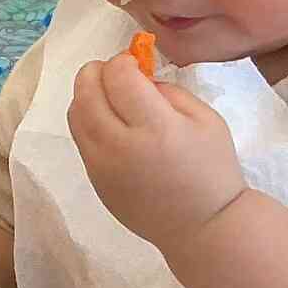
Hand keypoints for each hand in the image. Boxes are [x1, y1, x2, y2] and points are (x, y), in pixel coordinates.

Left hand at [67, 54, 246, 250]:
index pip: (118, 77)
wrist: (202, 226)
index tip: (133, 63)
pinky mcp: (94, 181)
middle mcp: (120, 145)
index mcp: (155, 127)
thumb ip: (169, 92)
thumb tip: (138, 79)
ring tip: (106, 93)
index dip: (121, 61)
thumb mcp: (206, 119)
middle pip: (86, 93)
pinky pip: (80, 139)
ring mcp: (101, 166)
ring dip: (85, 95)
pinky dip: (87, 120)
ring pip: (75, 116)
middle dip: (95, 71)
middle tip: (110, 70)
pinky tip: (107, 120)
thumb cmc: (212, 169)